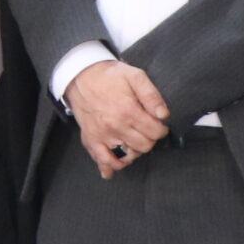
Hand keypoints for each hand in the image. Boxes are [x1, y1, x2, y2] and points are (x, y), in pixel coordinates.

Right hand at [68, 60, 169, 177]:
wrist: (80, 76)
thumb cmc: (108, 77)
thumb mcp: (135, 76)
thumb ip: (152, 95)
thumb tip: (163, 114)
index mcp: (128, 111)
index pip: (156, 132)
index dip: (162, 129)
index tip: (158, 123)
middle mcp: (115, 126)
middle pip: (145, 146)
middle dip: (150, 139)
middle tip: (146, 129)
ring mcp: (102, 135)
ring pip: (128, 155)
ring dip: (135, 151)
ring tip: (135, 140)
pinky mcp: (91, 138)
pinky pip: (102, 159)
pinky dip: (110, 167)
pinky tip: (116, 167)